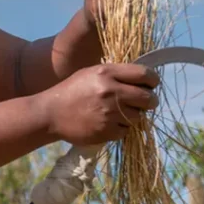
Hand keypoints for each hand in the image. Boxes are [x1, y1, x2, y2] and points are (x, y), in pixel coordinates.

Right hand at [39, 63, 159, 145]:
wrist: (50, 114)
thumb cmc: (71, 91)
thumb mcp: (91, 73)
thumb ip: (116, 74)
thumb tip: (143, 80)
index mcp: (107, 73)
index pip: (144, 74)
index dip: (153, 80)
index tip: (152, 85)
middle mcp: (110, 92)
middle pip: (147, 98)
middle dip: (150, 101)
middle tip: (145, 102)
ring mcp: (109, 113)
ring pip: (139, 117)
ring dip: (134, 116)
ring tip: (120, 113)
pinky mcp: (106, 131)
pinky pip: (126, 131)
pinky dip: (121, 128)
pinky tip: (109, 123)